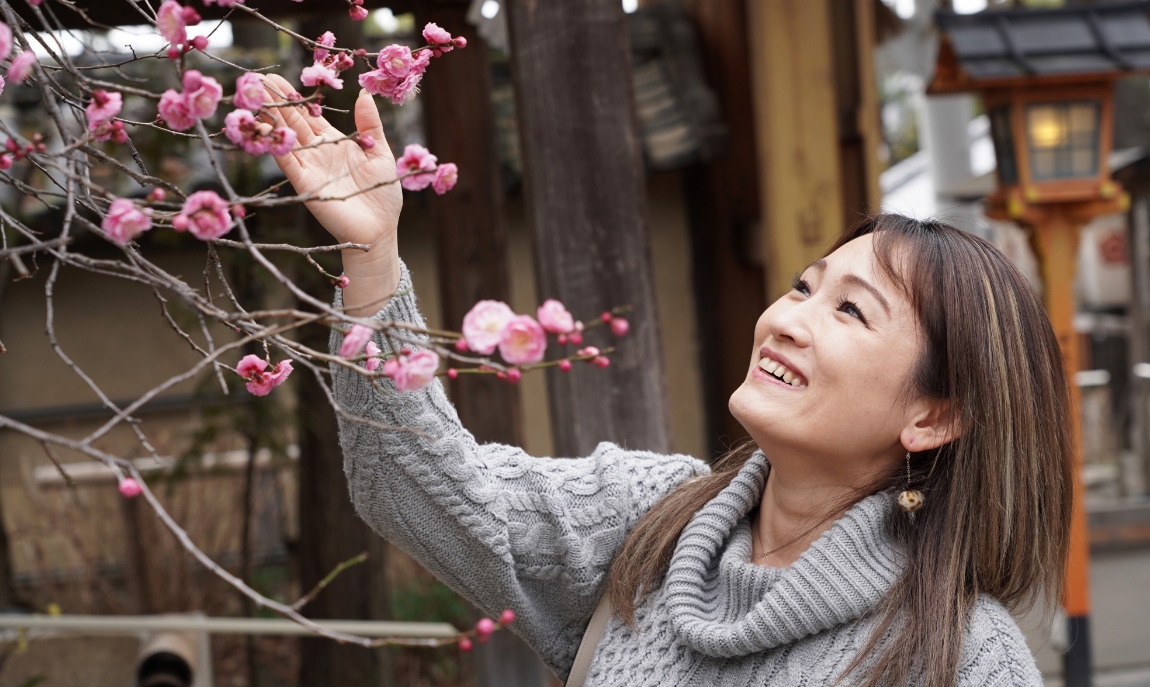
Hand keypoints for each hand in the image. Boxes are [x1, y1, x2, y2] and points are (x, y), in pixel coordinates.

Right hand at [261, 74, 400, 313]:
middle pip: (292, 121)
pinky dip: (276, 146)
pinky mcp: (305, 184)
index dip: (293, 96)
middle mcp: (317, 152)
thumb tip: (364, 93)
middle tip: (256, 80)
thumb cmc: (383, 194)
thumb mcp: (380, 152)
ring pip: (285, 137)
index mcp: (334, 142)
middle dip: (275, 101)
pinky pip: (287, 162)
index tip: (275, 78)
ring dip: (270, 118)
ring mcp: (309, 168)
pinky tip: (265, 128)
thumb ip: (370, 124)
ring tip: (254, 97)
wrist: (379, 230)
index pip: (308, 114)